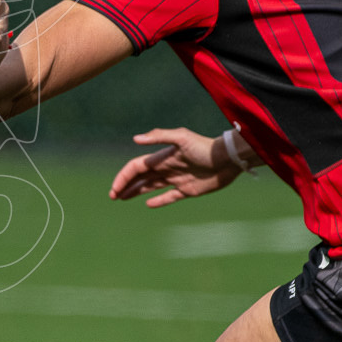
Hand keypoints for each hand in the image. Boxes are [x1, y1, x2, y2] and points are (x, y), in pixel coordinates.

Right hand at [109, 127, 240, 207]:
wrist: (228, 159)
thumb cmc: (205, 147)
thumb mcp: (182, 137)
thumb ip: (159, 137)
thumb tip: (135, 139)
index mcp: (161, 158)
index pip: (136, 167)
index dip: (123, 177)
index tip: (115, 189)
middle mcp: (166, 168)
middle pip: (140, 178)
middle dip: (125, 186)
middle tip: (113, 197)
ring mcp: (177, 179)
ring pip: (151, 187)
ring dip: (136, 192)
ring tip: (123, 199)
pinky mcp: (188, 190)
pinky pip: (169, 197)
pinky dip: (159, 201)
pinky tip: (149, 205)